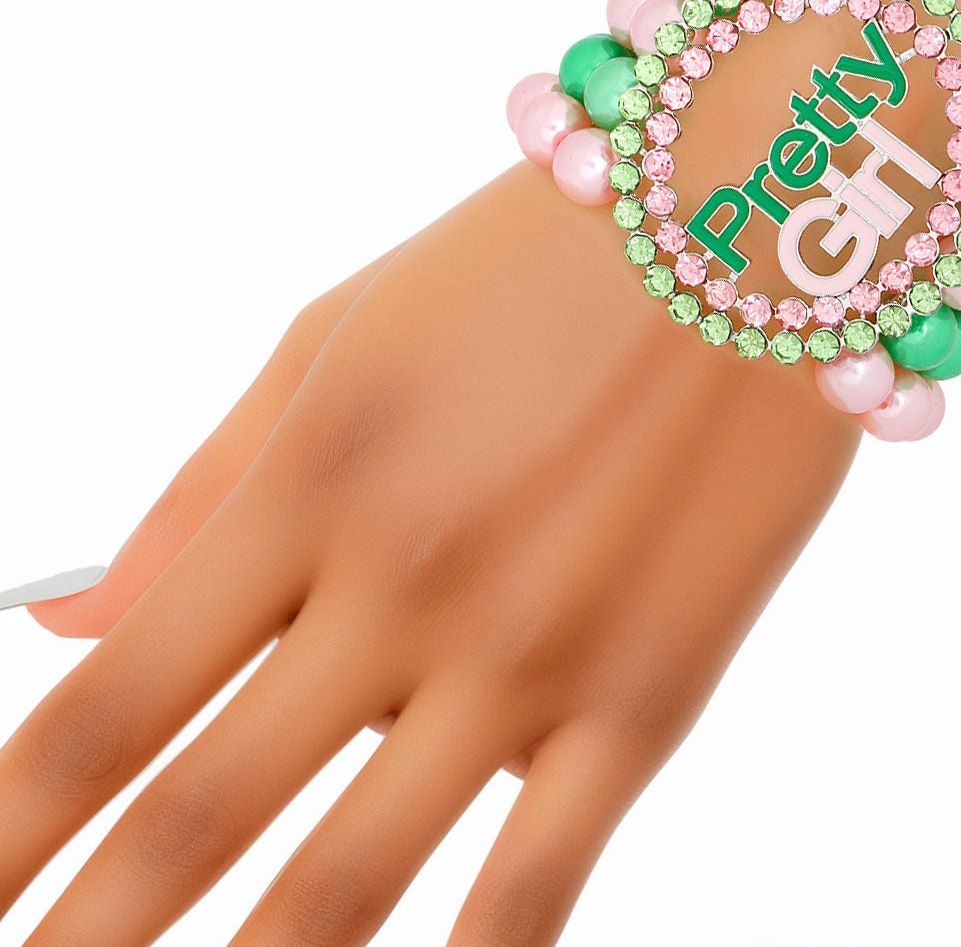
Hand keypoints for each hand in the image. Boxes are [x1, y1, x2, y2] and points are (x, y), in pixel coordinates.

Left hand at [1, 160, 857, 945]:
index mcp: (310, 482)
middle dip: (85, 934)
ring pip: (349, 884)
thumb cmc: (527, 265)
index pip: (113, 702)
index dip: (9, 825)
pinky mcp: (651, 696)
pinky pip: (537, 885)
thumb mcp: (341, 338)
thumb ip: (205, 487)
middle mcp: (403, 586)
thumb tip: (64, 620)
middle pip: (199, 815)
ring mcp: (531, 655)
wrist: (746, 225)